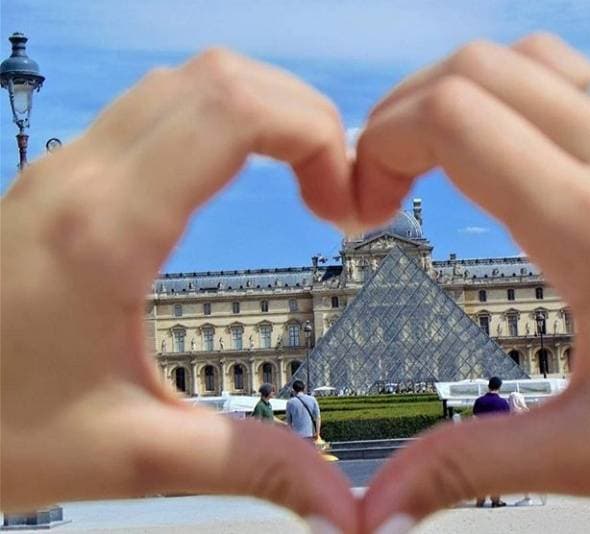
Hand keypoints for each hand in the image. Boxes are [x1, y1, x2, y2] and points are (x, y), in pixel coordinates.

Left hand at [0, 49, 358, 532]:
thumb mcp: (129, 456)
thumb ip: (248, 464)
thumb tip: (339, 504)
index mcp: (106, 230)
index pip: (233, 110)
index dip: (314, 134)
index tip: (342, 202)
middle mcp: (81, 177)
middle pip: (219, 77)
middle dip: (301, 118)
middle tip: (332, 190)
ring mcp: (64, 169)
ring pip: (184, 83)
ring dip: (259, 113)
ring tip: (298, 178)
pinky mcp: (59, 179)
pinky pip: (155, 109)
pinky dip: (218, 122)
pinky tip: (235, 177)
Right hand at [354, 33, 589, 531]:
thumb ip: (473, 466)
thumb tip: (381, 507)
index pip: (454, 120)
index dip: (381, 145)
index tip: (363, 207)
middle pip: (473, 72)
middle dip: (400, 118)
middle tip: (382, 187)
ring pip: (521, 58)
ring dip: (455, 95)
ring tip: (429, 160)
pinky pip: (571, 75)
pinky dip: (510, 90)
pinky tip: (500, 151)